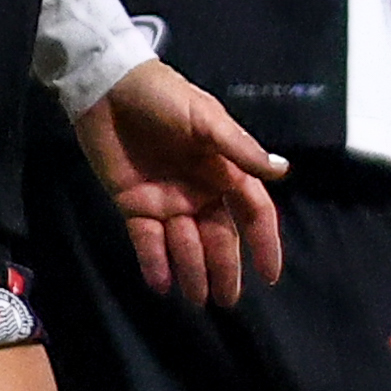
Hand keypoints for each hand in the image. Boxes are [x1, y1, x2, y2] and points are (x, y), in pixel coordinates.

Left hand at [75, 59, 286, 309]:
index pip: (251, 212)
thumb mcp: (206, 120)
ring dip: (192, 270)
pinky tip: (162, 285)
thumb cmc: (164, 98)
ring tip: (196, 299)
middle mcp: (199, 190)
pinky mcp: (133, 204)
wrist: (108, 88)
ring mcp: (166, 200)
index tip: (269, 276)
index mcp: (223, 170)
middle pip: (218, 237)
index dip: (263, 242)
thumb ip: (240, 150)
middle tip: (226, 301)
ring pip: (184, 244)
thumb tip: (282, 172)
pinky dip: (154, 262)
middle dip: (224, 268)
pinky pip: (147, 240)